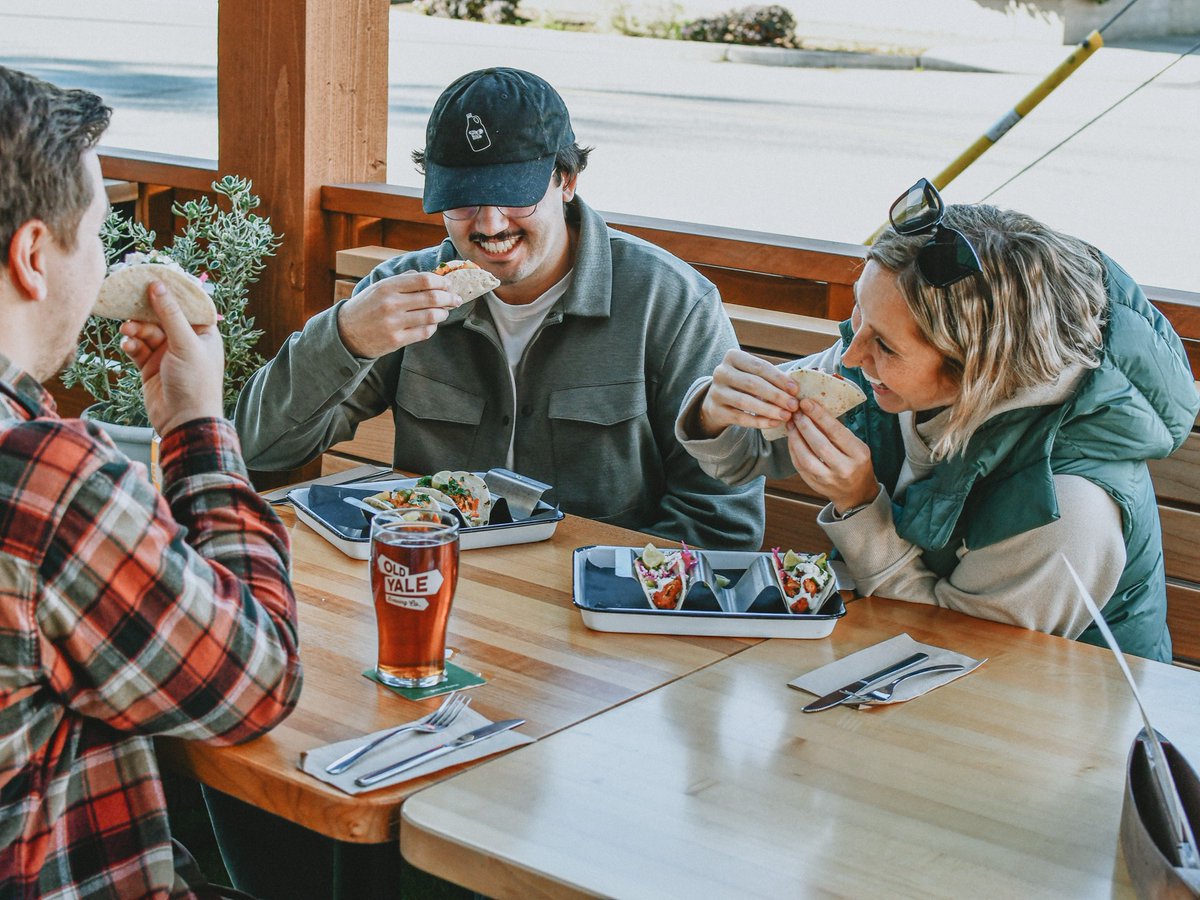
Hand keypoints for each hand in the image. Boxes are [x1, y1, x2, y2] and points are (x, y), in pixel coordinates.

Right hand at [119, 281, 224, 435]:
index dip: (170, 292)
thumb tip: (158, 285)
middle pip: (161, 316)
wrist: (183, 422)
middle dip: (145, 311)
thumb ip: (170, 314)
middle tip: (128, 302)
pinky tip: (128, 346)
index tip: (150, 277)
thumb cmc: (194, 383)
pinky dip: (132, 345)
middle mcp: (186, 340)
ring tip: (127, 331)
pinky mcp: (150, 366)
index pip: (186, 304)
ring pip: (146, 331)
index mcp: (203, 333)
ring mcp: (167, 353)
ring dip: (136, 329)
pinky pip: (137, 348)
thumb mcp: (185, 345)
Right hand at [336, 271, 462, 357]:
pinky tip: (432, 324)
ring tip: (444, 312)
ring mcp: (394, 323)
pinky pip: (424, 332)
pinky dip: (433, 327)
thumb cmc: (367, 306)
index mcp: (388, 286)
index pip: (424, 280)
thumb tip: (431, 277)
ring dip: (443, 314)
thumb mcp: (380, 287)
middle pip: (432, 298)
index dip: (441, 282)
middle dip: (449, 298)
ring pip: (431, 316)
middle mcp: (391, 304)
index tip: (448, 284)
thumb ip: (404, 280)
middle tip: (455, 299)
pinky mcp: (396, 340)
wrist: (346, 332)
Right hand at [696, 349, 799, 436]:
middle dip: (776, 395)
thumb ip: (771, 378)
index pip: (759, 367)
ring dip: (768, 410)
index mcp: (732, 357)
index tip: (795, 390)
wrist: (719, 400)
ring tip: (786, 415)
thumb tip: (795, 389)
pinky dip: (758, 421)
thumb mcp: (754, 374)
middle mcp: (721, 372)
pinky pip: (740, 418)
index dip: (779, 378)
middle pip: (752, 383)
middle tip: (793, 405)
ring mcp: (716, 392)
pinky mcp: (716, 410)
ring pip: (745, 401)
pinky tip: (773, 423)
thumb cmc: (744, 384)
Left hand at [786, 398, 878, 513]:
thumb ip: (838, 432)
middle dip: (805, 425)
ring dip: (795, 438)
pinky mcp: (815, 485)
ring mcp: (828, 479)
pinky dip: (793, 449)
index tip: (806, 402)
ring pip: (806, 457)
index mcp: (858, 454)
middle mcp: (844, 468)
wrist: (856, 492)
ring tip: (792, 424)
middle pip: (820, 444)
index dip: (819, 416)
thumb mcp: (856, 445)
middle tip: (796, 411)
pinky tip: (792, 437)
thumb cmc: (856, 462)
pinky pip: (799, 466)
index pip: (836, 432)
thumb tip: (814, 410)